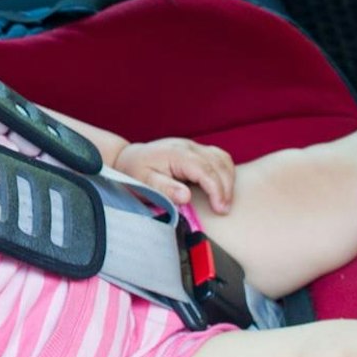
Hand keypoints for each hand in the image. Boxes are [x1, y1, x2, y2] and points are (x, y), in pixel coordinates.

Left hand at [115, 138, 235, 212]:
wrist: (128, 158)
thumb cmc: (135, 173)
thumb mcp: (144, 183)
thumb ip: (165, 189)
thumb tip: (187, 196)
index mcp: (176, 154)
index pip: (205, 170)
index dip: (216, 190)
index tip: (220, 208)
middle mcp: (188, 146)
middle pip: (218, 163)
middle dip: (226, 188)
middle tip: (224, 210)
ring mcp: (193, 146)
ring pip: (222, 158)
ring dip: (228, 179)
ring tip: (225, 202)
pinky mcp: (197, 150)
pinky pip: (219, 157)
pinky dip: (225, 172)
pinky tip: (223, 188)